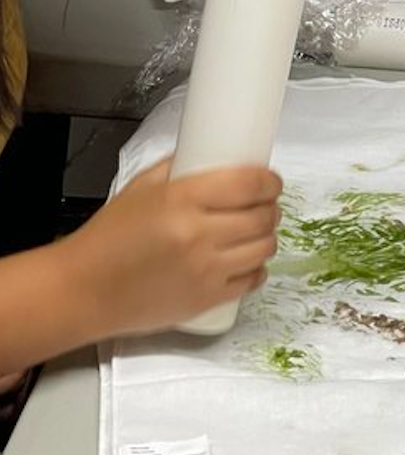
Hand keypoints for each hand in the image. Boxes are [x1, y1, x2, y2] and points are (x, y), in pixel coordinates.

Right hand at [66, 158, 281, 338]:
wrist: (84, 290)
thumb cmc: (108, 238)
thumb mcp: (140, 188)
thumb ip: (178, 168)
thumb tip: (211, 155)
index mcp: (182, 200)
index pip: (249, 184)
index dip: (269, 181)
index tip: (270, 181)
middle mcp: (199, 235)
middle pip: (263, 216)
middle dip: (270, 207)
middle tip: (263, 205)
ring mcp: (206, 269)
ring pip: (264, 248)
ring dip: (266, 237)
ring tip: (255, 232)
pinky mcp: (207, 299)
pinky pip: (252, 280)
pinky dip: (256, 268)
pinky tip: (245, 260)